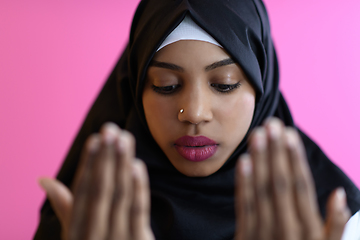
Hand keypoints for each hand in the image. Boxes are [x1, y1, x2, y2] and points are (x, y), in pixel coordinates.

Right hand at [39, 123, 153, 239]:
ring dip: (122, 165)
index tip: (95, 139)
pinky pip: (137, 214)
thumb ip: (64, 206)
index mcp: (77, 230)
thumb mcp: (76, 232)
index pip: (81, 192)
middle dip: (106, 158)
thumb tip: (43, 179)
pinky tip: (137, 166)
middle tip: (111, 128)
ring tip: (124, 138)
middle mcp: (92, 235)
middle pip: (100, 190)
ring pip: (119, 197)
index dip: (89, 165)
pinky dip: (138, 188)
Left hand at [235, 118, 350, 239]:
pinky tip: (243, 162)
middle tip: (271, 124)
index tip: (289, 135)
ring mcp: (264, 233)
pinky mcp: (245, 237)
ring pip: (261, 191)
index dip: (294, 158)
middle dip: (275, 152)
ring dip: (259, 160)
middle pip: (280, 183)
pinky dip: (243, 184)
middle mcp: (287, 229)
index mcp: (309, 230)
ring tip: (257, 135)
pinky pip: (244, 207)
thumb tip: (339, 193)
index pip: (301, 187)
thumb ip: (336, 225)